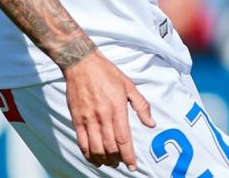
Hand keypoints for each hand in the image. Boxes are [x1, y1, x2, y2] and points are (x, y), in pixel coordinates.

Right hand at [62, 51, 155, 169]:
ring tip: (110, 162)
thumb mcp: (129, 86)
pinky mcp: (76, 119)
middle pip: (110, 146)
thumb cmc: (107, 73)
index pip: (123, 138)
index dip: (128, 155)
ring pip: (96, 148)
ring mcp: (88, 118)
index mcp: (117, 108)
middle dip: (117, 159)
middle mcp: (102, 116)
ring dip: (103, 159)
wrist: (81, 63)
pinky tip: (94, 158)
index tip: (133, 165)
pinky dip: (88, 154)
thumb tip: (151, 123)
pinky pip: (82, 142)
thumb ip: (141, 106)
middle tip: (121, 162)